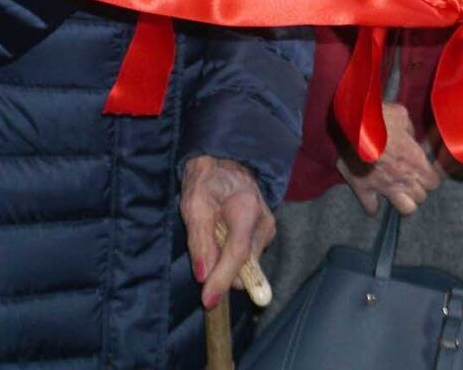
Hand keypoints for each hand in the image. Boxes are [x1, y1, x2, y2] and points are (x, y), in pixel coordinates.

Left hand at [180, 154, 272, 310]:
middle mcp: (264, 222)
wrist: (226, 161)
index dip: (222, 280)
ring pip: (245, 265)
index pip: (237, 254)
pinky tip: (222, 234)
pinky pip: (247, 258)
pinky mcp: (267, 235)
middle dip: (220, 270)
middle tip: (202, 249)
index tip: (208, 301)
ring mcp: (268, 229)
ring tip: (213, 234)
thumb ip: (199, 240)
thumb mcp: (193, 204)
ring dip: (224, 261)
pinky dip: (231, 255)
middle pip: (244, 266)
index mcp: (246, 210)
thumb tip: (203, 275)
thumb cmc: (207, 180)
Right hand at [336, 100, 443, 215]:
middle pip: (422, 197)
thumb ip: (409, 128)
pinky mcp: (364, 188)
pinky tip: (373, 198)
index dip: (430, 178)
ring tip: (398, 193)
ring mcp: (384, 186)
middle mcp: (404, 178)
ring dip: (403, 202)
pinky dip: (373, 206)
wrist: (353, 127)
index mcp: (416, 161)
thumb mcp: (401, 115)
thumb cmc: (379, 118)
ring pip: (406, 209)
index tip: (423, 173)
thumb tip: (409, 135)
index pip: (434, 183)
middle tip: (410, 181)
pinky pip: (372, 208)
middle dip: (418, 190)